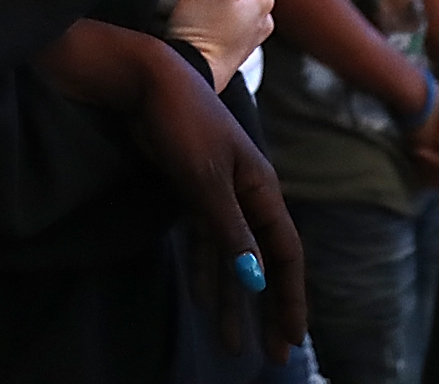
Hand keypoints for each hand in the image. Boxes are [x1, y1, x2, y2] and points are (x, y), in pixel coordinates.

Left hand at [126, 53, 309, 358]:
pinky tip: (205, 299)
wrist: (147, 82)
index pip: (285, 254)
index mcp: (262, 189)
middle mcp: (247, 194)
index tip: (291, 338)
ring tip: (233, 344)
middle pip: (264, 262)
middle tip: (272, 355)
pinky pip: (206, 242)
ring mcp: (219, 193)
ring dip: (234, 300)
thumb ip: (230, 231)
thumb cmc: (182, 124)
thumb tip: (254, 279)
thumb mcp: (206, 180)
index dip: (289, 297)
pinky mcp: (192, 190)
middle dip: (267, 309)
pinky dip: (207, 270)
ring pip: (233, 257)